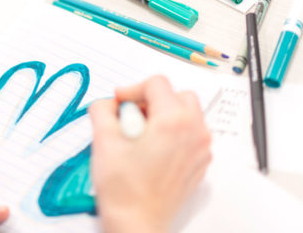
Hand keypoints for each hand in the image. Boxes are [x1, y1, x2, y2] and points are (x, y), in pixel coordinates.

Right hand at [89, 76, 211, 232]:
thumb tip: (107, 103)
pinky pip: (190, 135)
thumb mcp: (103, 140)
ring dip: (164, 115)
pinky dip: (173, 133)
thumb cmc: (124, 189)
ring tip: (140, 134)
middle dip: (153, 100)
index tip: (119, 102)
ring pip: (187, 114)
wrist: (137, 223)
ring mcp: (200, 149)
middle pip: (178, 95)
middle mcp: (193, 132)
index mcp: (173, 122)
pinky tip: (151, 149)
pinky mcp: (199, 164)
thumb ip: (102, 110)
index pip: (157, 83)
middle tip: (131, 116)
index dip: (132, 89)